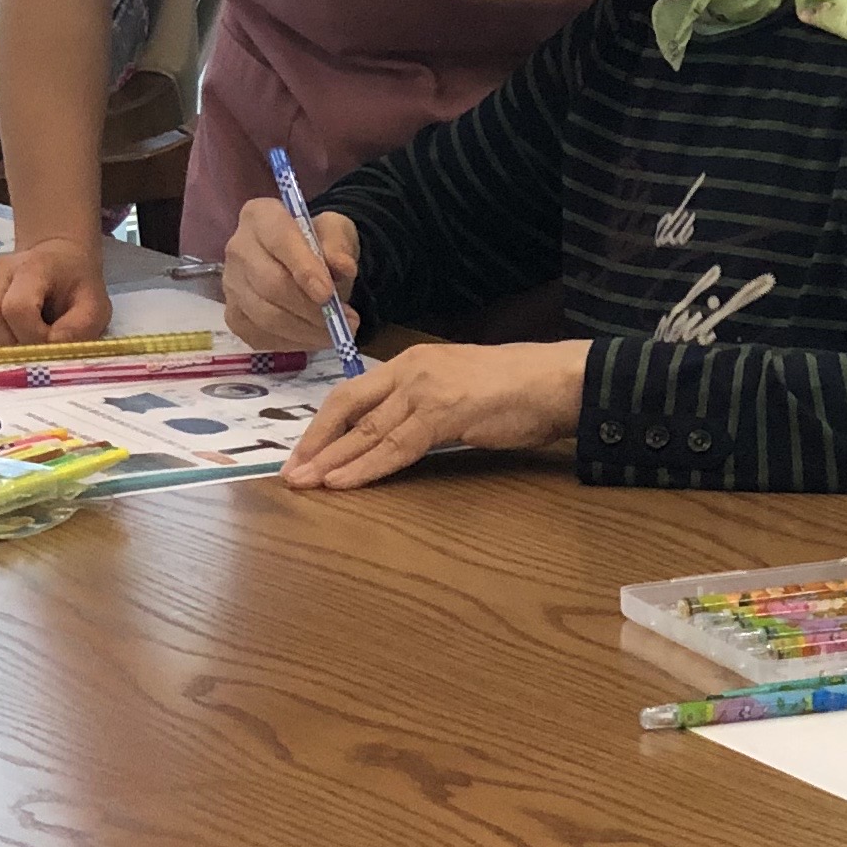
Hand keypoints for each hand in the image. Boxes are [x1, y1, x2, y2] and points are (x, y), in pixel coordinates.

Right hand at [0, 237, 110, 346]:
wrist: (56, 260)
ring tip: (10, 338)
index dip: (32, 336)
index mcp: (33, 267)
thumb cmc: (75, 288)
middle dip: (5, 340)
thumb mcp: (94, 308)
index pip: (17, 308)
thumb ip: (79, 330)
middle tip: (26, 344)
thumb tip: (49, 348)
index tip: (48, 342)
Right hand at [223, 198, 358, 352]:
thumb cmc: (319, 242)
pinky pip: (259, 337)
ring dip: (305, 331)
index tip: (328, 294)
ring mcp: (231, 284)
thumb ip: (339, 245)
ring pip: (265, 316)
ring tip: (336, 334)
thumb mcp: (336, 232)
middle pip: (270, 284)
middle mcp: (237, 248)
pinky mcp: (233, 315)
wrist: (305, 262)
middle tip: (343, 322)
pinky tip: (313, 338)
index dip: (303, 269)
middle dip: (310, 309)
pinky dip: (291, 343)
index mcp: (259, 216)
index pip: (279, 240)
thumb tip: (342, 267)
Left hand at [280, 340, 589, 490]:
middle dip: (315, 444)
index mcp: (411, 363)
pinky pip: (395, 447)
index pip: (353, 393)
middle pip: (348, 409)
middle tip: (289, 474)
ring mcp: (426, 391)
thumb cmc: (515, 391)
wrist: (556, 382)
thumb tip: (393, 435)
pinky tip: (342, 482)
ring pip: (366, 431)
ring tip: (305, 484)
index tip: (303, 452)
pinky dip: (365, 468)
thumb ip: (422, 407)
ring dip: (332, 462)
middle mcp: (411, 371)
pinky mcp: (444, 413)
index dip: (323, 425)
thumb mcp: (456, 391)